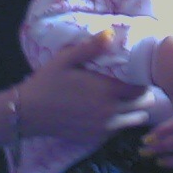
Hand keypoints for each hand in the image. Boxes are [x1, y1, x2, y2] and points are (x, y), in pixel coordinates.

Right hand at [20, 31, 153, 145]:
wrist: (29, 112)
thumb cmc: (48, 83)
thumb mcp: (66, 59)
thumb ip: (90, 47)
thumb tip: (111, 33)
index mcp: (107, 91)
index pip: (142, 89)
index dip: (143, 82)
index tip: (139, 75)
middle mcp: (110, 112)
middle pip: (143, 106)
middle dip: (143, 96)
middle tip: (134, 87)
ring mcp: (103, 128)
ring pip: (134, 121)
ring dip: (134, 111)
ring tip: (125, 100)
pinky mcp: (95, 138)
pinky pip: (118, 131)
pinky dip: (120, 122)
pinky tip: (109, 112)